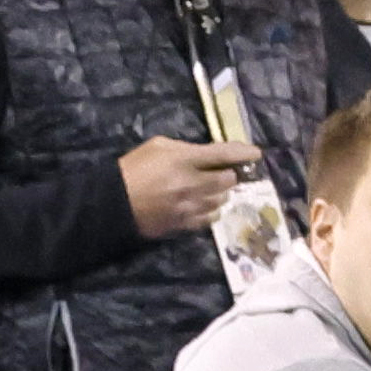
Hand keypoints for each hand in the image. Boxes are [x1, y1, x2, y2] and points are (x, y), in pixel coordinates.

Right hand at [119, 137, 258, 240]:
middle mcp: (191, 184)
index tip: (256, 153)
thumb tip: (207, 155)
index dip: (243, 152)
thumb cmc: (133, 169)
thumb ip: (185, 148)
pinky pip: (210, 219)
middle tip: (225, 171)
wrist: (114, 203)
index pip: (223, 154)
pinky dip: (213, 210)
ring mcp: (189, 207)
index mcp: (183, 160)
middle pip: (228, 180)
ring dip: (222, 193)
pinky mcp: (184, 224)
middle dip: (230, 174)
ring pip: (221, 200)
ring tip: (214, 188)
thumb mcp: (157, 146)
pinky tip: (206, 205)